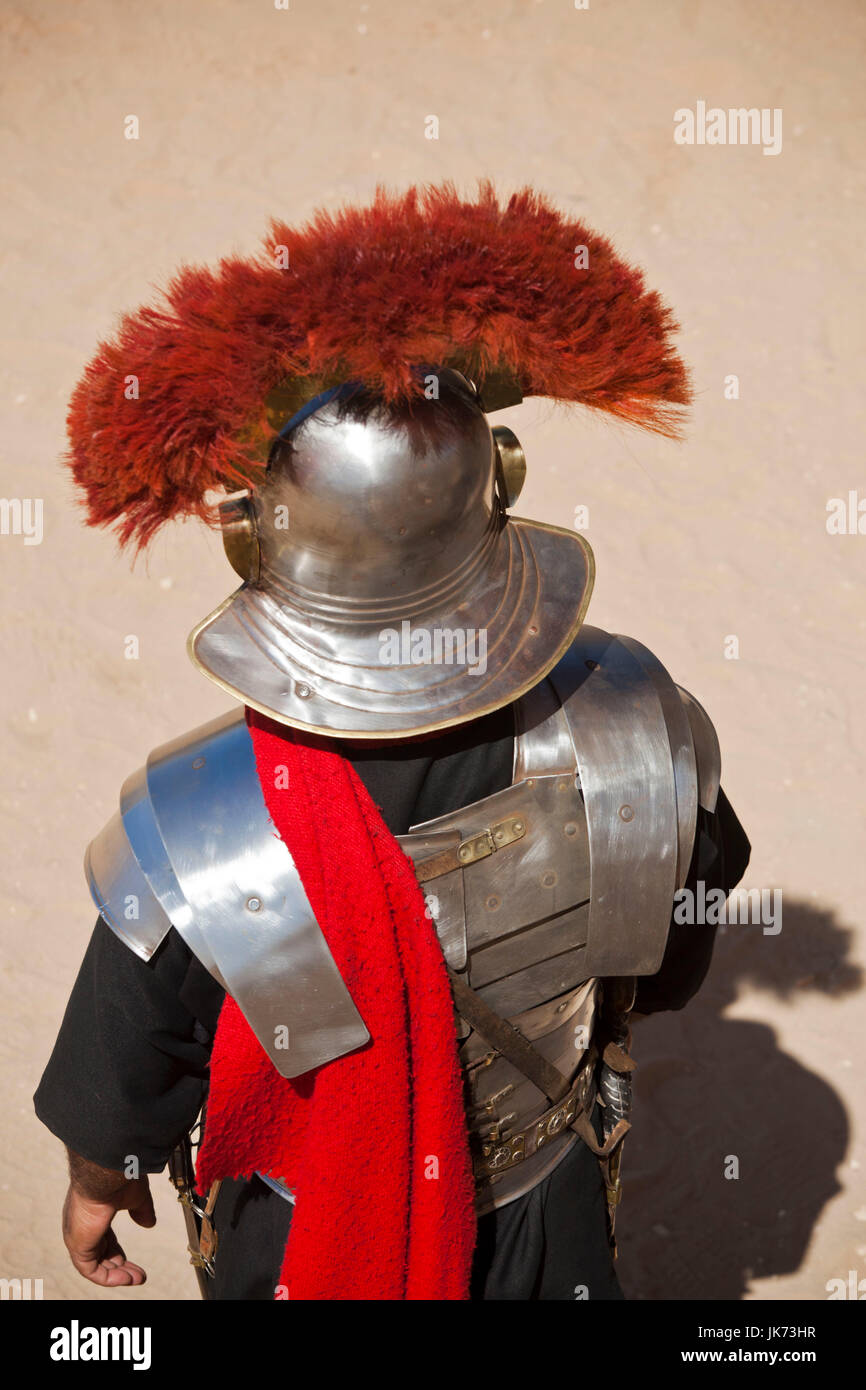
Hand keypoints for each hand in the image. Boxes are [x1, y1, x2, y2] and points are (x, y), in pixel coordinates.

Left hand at [62, 1170, 155, 1286]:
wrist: (107, 1172)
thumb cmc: (119, 1177)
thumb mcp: (136, 1197)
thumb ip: (142, 1210)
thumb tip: (149, 1223)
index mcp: (93, 1213)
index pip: (105, 1240)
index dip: (120, 1254)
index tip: (136, 1264)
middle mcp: (82, 1226)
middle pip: (101, 1255)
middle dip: (120, 1267)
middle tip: (138, 1276)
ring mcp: (78, 1236)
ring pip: (95, 1265)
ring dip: (116, 1275)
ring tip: (136, 1279)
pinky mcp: (77, 1245)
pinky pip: (90, 1270)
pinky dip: (108, 1277)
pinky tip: (126, 1278)